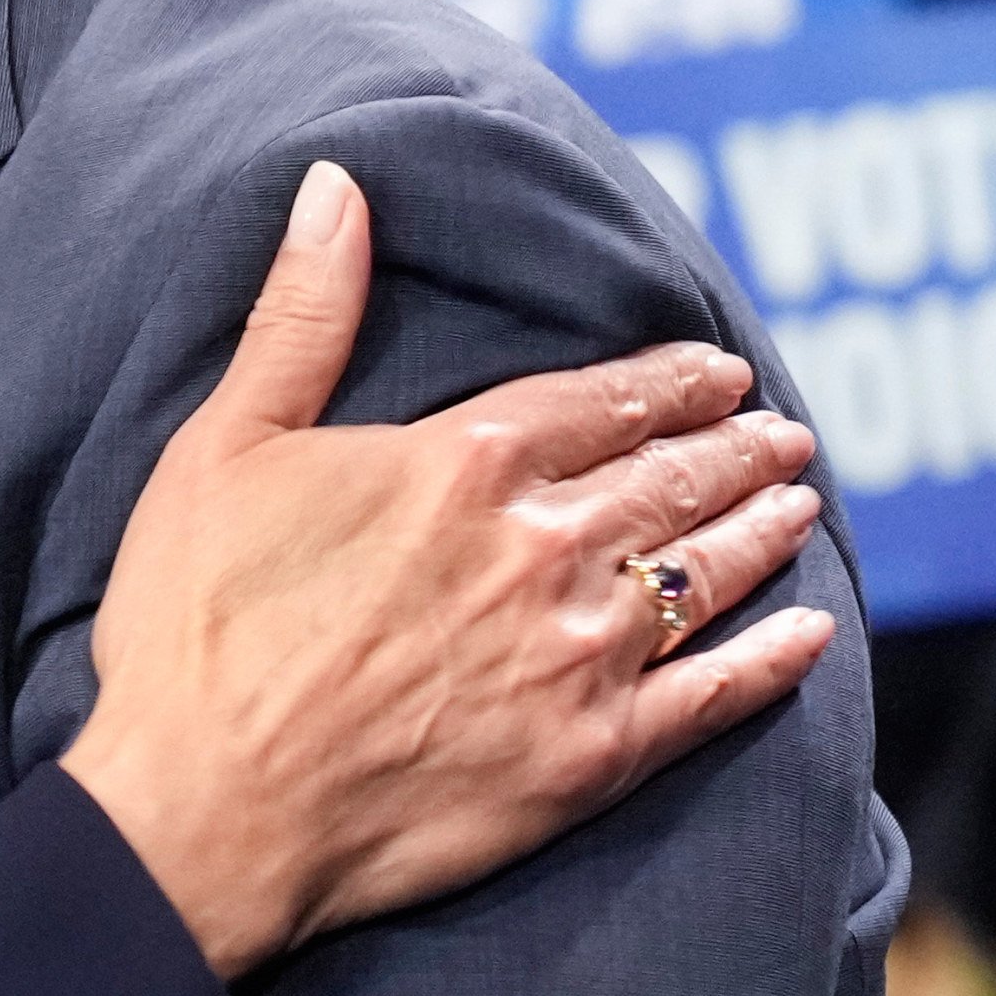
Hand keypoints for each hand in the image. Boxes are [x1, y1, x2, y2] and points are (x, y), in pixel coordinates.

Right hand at [61, 160, 834, 979]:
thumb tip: (335, 188)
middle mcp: (540, 551)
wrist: (201, 807)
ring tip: (798, 502)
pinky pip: (710, 700)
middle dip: (732, 449)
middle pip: (665, 482)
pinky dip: (767, 663)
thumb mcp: (222, 447)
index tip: (717, 368)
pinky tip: (804, 638)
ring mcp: (576, 658)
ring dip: (758, 531)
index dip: (666, 381)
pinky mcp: (588, 759)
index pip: (597, 403)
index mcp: (460, 466)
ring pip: (700, 575)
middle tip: (781, 432)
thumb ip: (299, 318)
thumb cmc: (191, 625)